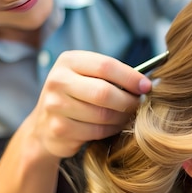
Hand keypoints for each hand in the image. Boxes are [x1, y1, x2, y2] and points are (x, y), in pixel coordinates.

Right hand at [28, 51, 151, 157]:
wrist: (44, 125)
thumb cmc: (78, 96)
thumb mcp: (88, 77)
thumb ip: (112, 76)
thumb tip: (147, 84)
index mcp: (69, 61)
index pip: (106, 66)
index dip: (130, 77)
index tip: (147, 86)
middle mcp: (58, 80)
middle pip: (104, 92)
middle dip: (128, 101)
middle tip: (139, 105)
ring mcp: (55, 106)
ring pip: (102, 115)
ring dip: (122, 118)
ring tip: (127, 116)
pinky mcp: (58, 129)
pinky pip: (96, 131)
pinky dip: (111, 130)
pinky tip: (113, 127)